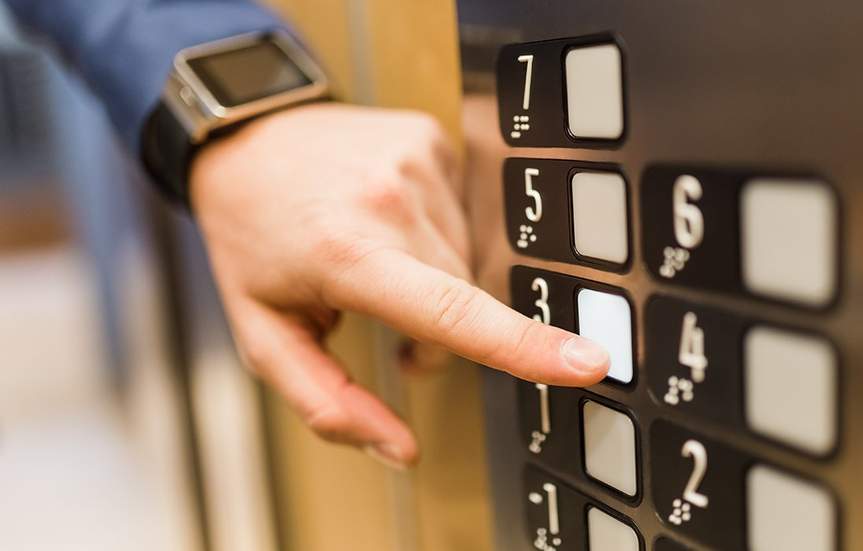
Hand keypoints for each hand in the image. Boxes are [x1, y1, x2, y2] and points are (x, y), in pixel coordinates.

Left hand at [190, 103, 609, 467]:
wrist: (245, 141)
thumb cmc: (251, 239)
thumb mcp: (265, 334)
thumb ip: (326, 402)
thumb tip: (399, 450)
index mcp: (346, 254)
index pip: (451, 311)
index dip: (523, 345)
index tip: (585, 363)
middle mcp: (391, 200)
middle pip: (464, 297)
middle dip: (436, 325)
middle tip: (384, 315)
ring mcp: (418, 162)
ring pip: (467, 259)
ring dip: (438, 276)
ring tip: (382, 259)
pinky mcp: (434, 140)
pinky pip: (464, 214)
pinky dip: (438, 234)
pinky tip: (396, 221)